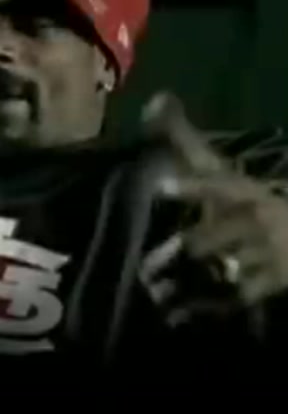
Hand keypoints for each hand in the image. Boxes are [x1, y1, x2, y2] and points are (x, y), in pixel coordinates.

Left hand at [139, 93, 287, 326]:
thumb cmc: (250, 202)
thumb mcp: (223, 172)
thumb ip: (186, 141)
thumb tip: (157, 97)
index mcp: (242, 190)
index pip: (217, 184)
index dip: (191, 185)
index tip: (161, 186)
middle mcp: (255, 221)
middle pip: (212, 237)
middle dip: (184, 250)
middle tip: (148, 264)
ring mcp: (264, 256)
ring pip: (219, 271)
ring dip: (187, 283)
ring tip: (153, 291)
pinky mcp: (266, 286)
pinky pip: (230, 300)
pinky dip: (201, 310)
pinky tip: (174, 317)